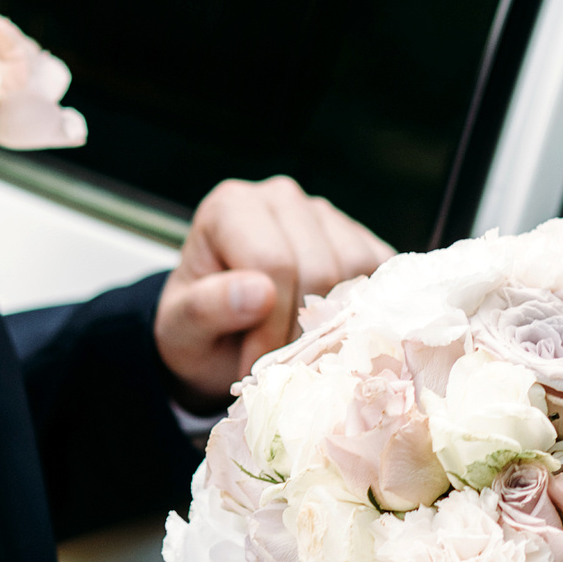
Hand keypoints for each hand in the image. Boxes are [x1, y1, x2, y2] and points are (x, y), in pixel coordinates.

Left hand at [154, 176, 392, 412]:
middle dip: (302, 327)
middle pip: (319, 266)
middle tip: (281, 363)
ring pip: (356, 267)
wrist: (217, 336)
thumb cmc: (197, 329)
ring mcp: (324, 214)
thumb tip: (259, 293)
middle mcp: (280, 198)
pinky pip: (381, 270)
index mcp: (231, 207)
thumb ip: (207, 308)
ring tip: (302, 346)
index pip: (273, 261)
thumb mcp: (181, 329)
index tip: (254, 363)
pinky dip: (364, 308)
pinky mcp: (357, 236)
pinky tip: (332, 328)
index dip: (271, 323)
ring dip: (335, 319)